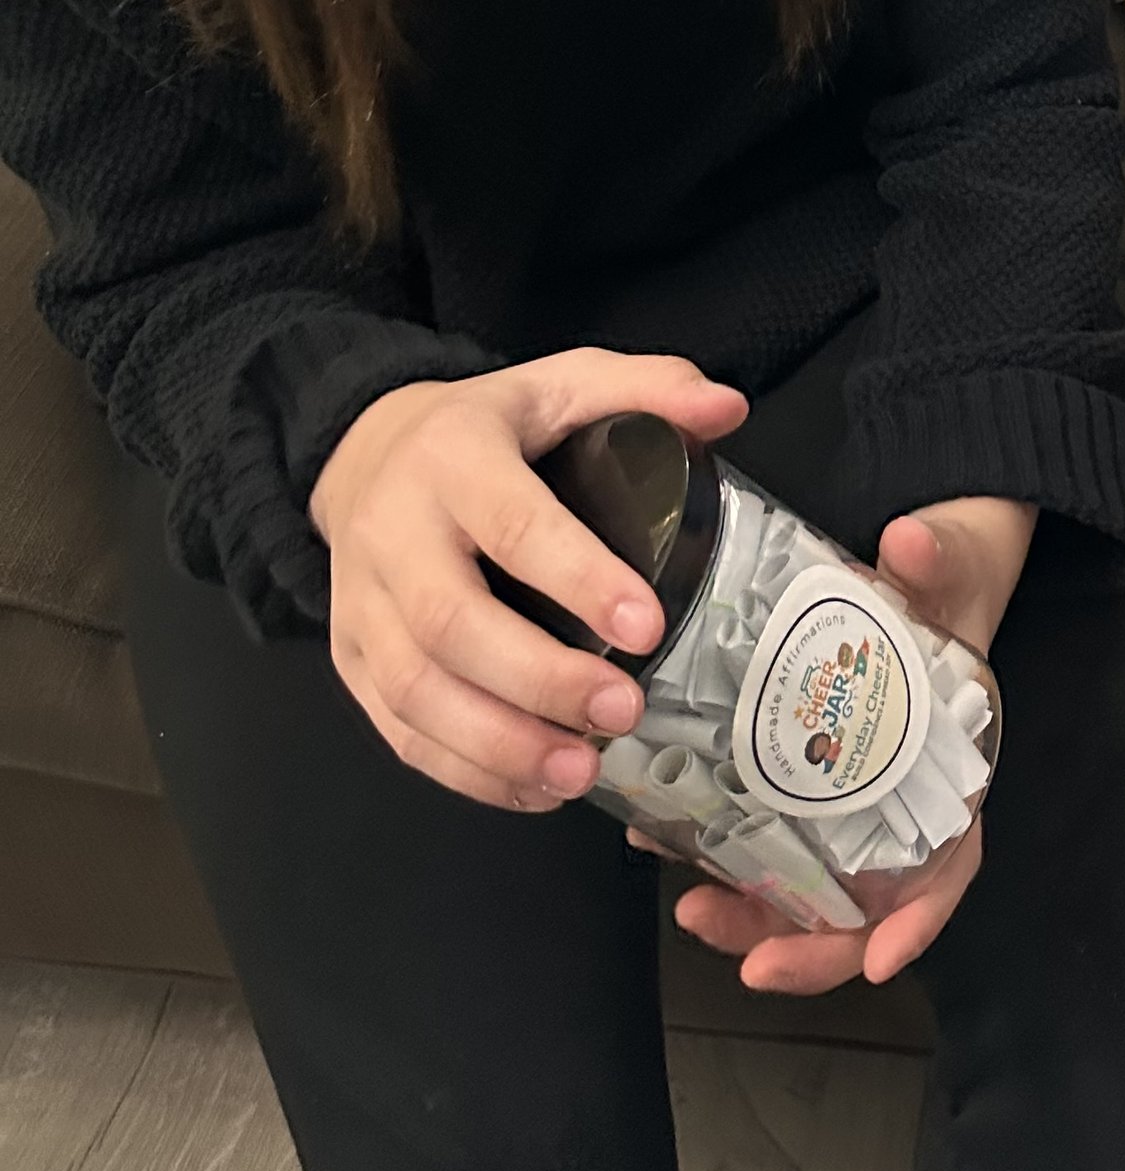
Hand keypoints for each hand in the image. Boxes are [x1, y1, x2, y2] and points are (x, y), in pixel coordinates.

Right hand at [308, 349, 749, 813]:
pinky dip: (464, 772)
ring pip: (415, 690)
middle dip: (540, 679)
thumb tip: (728, 410)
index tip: (647, 627)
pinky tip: (533, 787)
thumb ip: (646, 388)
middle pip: (451, 623)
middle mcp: (394, 533)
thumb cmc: (487, 428)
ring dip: (498, 745)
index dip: (579, 579)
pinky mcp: (350, 659)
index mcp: (454, 458)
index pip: (513, 524)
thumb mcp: (563, 383)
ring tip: (580, 770)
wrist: (363, 454)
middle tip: (623, 712)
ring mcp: (363, 604)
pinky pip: (396, 730)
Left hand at [668, 492, 1035, 996]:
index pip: (950, 864)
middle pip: (865, 902)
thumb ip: (936, 561)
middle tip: (752, 965)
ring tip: (692, 909)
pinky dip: (715, 851)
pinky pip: (758, 832)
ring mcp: (843, 795)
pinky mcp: (794, 776)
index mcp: (952, 767)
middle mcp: (898, 797)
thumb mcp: (953, 566)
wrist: (920, 562)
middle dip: (810, 947)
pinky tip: (661, 840)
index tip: (879, 961)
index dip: (920, 921)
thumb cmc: (949, 578)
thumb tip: (909, 546)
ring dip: (752, 915)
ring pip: (804, 885)